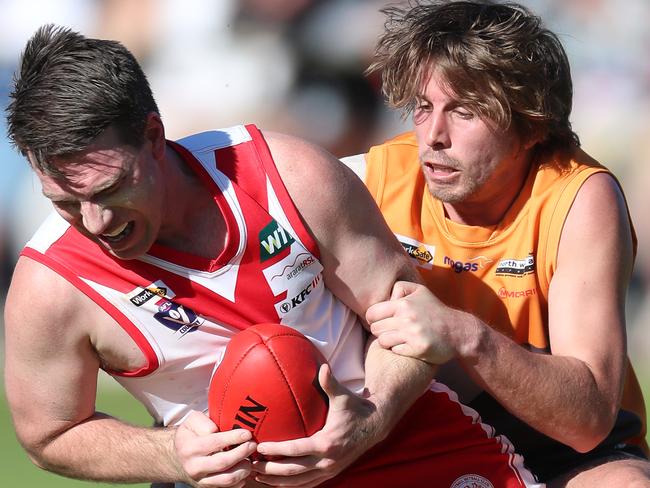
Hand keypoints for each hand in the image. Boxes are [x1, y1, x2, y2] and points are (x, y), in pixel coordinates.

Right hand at [174, 410, 257, 486]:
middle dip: (242, 453)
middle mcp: (194, 467)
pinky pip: (228, 487)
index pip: (215, 443)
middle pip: (223, 463)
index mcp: (190, 448)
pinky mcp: (208, 487)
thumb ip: (203, 421)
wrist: (179, 457)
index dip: (233, 438)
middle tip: (253, 444)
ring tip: (250, 458)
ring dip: (243, 468)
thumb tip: (216, 429)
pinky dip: (240, 480)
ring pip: (227, 479)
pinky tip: (244, 468)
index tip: (247, 433)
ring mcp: (201, 480)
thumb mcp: (192, 421)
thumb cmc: (191, 434)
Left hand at [251, 364, 383, 486]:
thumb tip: (322, 367)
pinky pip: (307, 484)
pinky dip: (290, 485)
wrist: (375, 426)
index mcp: (327, 442)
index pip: (297, 449)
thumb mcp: (343, 396)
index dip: (277, 450)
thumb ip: (330, 383)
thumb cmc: (355, 408)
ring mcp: (329, 470)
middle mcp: (328, 461)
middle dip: (270, 471)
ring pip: (298, 482)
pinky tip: (275, 482)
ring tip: (256, 477)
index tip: (260, 446)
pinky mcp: (330, 474)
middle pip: (293, 471)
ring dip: (276, 482)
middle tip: (250, 465)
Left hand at [366, 281, 460, 364]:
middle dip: (380, 330)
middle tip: (389, 331)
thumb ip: (400, 288)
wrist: (458, 331)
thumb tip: (385, 297)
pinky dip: (398, 350)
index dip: (372, 318)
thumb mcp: (420, 291)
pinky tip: (406, 346)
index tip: (380, 321)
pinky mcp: (417, 349)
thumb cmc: (435, 311)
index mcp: (403, 304)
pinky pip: (395, 351)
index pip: (371, 313)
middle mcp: (406, 318)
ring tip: (396, 339)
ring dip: (387, 341)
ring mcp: (412, 335)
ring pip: (383, 341)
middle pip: (375, 328)